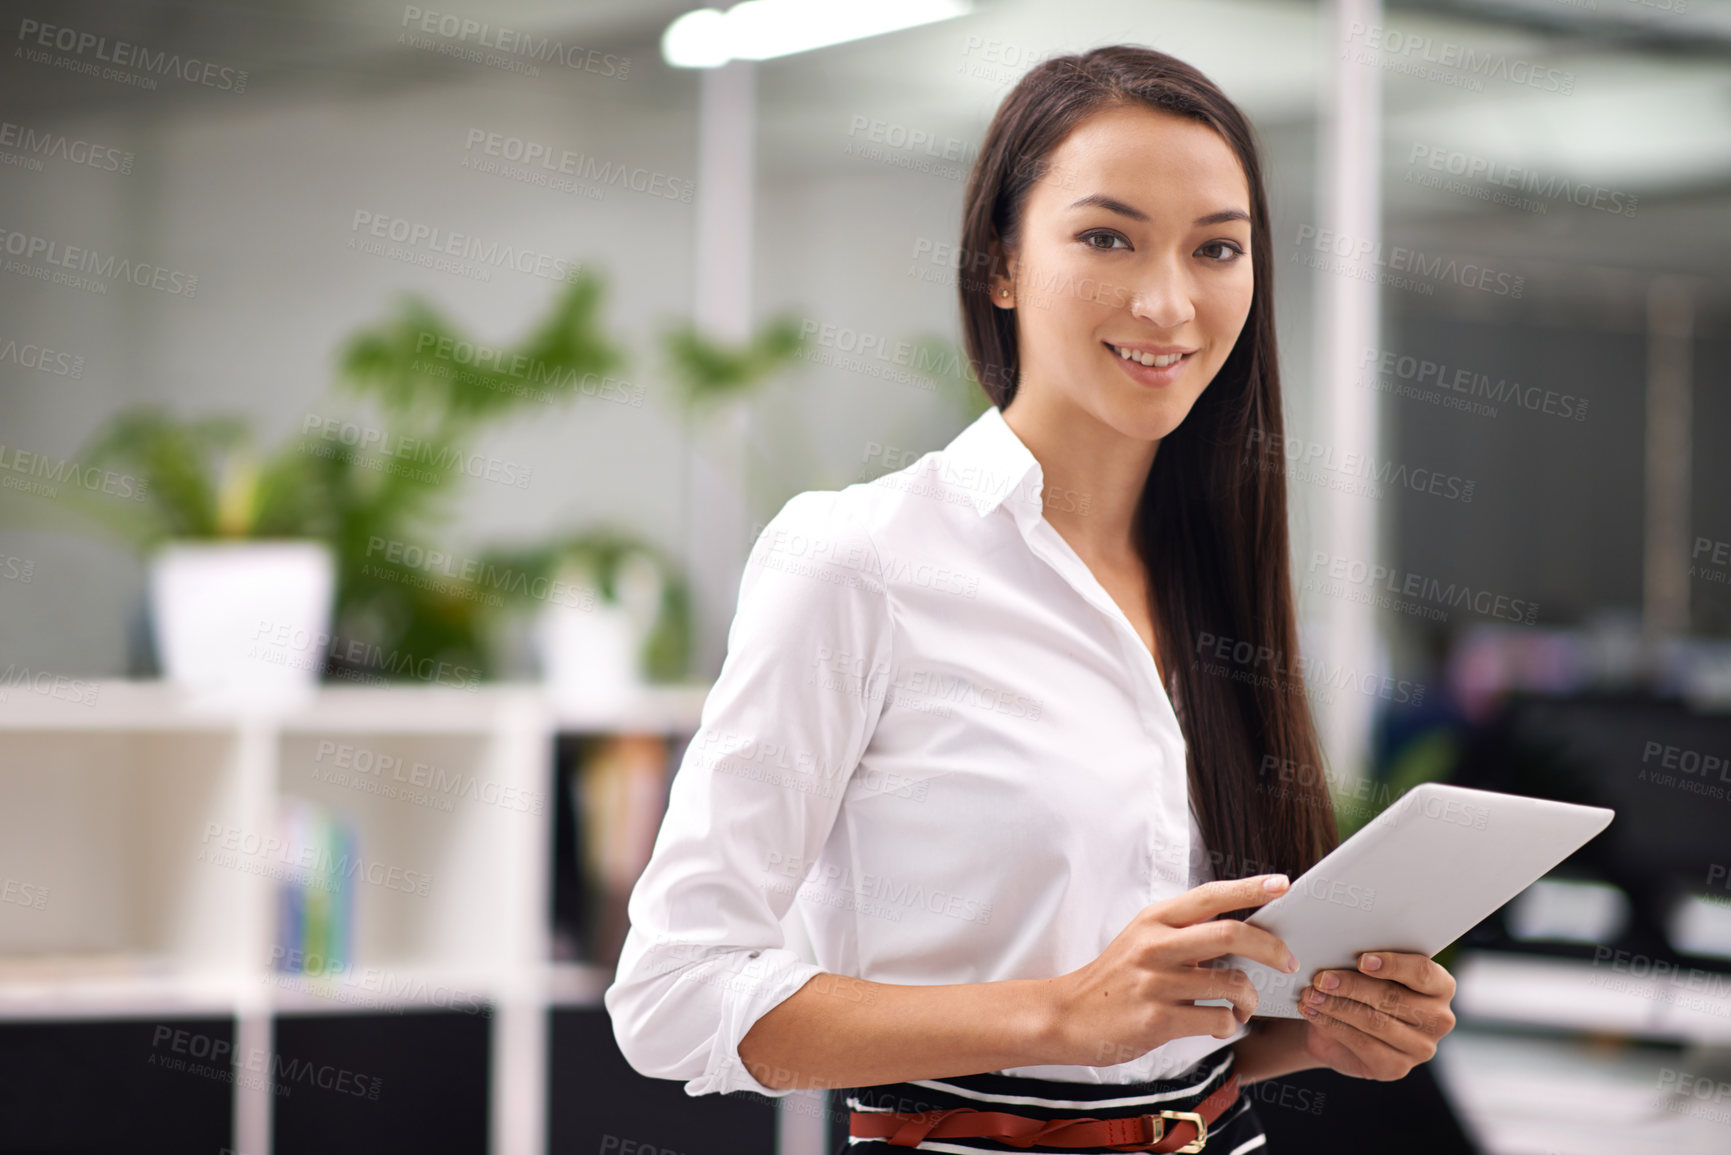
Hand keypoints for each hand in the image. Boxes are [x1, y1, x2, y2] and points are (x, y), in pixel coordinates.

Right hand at [1043, 875, 1299, 1067]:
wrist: (1069, 1015)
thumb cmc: (1116, 979)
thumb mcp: (1142, 940)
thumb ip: (1184, 932)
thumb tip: (1241, 931)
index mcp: (1155, 920)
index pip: (1211, 895)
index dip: (1251, 888)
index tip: (1283, 884)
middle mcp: (1156, 945)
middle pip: (1232, 935)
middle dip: (1272, 948)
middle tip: (1289, 962)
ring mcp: (1156, 982)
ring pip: (1232, 984)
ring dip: (1249, 999)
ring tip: (1243, 1006)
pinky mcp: (1157, 1019)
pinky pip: (1217, 1020)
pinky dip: (1228, 1024)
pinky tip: (1218, 1024)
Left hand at [1297, 951, 1456, 1080]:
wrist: (1340, 1026)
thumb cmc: (1360, 987)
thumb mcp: (1367, 970)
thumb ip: (1367, 960)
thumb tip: (1341, 948)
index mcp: (1440, 986)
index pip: (1423, 972)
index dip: (1393, 965)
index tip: (1361, 960)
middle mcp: (1438, 1019)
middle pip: (1393, 997)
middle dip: (1352, 986)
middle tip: (1321, 978)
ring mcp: (1421, 1048)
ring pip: (1375, 1022)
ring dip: (1337, 1006)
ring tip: (1311, 994)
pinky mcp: (1397, 1067)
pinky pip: (1363, 1045)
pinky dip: (1333, 1025)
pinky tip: (1313, 1013)